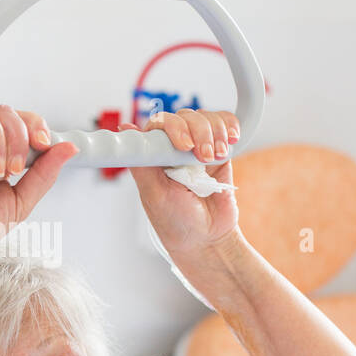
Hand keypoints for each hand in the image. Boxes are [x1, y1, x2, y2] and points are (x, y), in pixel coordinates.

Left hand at [123, 108, 241, 260]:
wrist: (207, 239)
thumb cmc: (175, 222)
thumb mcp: (153, 194)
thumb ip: (142, 162)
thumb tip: (125, 131)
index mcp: (155, 155)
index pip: (160, 124)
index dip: (174, 128)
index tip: (184, 146)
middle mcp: (175, 148)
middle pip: (186, 117)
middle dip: (198, 132)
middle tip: (203, 157)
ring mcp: (198, 147)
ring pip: (207, 118)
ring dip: (215, 133)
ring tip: (216, 157)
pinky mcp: (220, 152)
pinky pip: (225, 125)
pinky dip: (230, 127)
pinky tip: (230, 141)